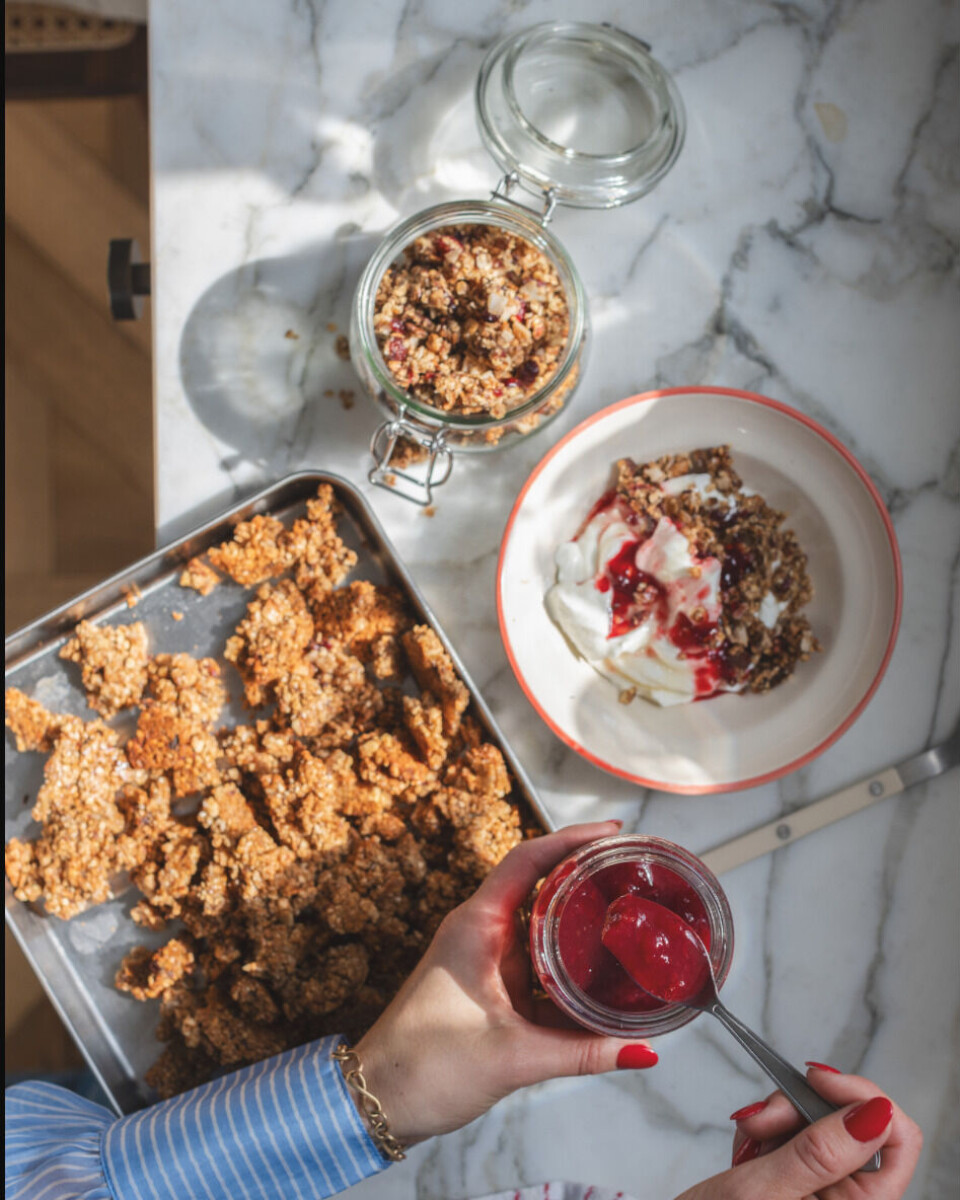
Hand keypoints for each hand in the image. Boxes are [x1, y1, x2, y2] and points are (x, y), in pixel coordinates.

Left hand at [351, 821, 658, 1144]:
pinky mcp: (491, 987)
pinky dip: (570, 964)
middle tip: (632, 869)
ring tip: (628, 913)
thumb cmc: (423, 1067)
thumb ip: (581, 1053)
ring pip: (543, 927)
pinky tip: (603, 973)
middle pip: (540, 884)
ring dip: (581, 921)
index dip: (571, 839)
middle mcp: (481, 932)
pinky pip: (539, 964)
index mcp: (475, 926)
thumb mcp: (512, 1057)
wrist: (377, 1102)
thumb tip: (642, 1050)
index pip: (527, 860)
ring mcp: (486, 959)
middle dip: (585, 874)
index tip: (612, 832)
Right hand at [675, 1066, 921, 1198]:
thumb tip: (876, 1112)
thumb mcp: (765, 1191)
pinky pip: (797, 1135)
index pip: (898, 1138)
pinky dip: (768, 1131)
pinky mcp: (803, 1183)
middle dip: (802, 1108)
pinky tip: (746, 1150)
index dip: (860, 1097)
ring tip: (747, 1141)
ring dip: (778, 1119)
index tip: (815, 1078)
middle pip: (852, 1123)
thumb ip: (820, 1152)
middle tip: (762, 1119)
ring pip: (820, 1123)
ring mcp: (826, 1194)